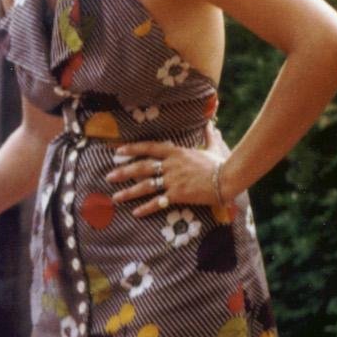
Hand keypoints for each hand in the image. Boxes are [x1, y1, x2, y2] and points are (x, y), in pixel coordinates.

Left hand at [105, 134, 226, 217]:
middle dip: (123, 172)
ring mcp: (173, 180)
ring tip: (115, 197)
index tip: (118, 151)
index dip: (132, 149)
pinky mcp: (178, 194)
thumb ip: (208, 135)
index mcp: (176, 152)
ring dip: (129, 192)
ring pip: (145, 186)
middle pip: (142, 167)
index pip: (149, 148)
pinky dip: (146, 208)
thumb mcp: (212, 146)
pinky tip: (135, 213)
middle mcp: (170, 165)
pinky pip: (158, 202)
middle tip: (108, 176)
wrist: (228, 177)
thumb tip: (211, 123)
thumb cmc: (221, 162)